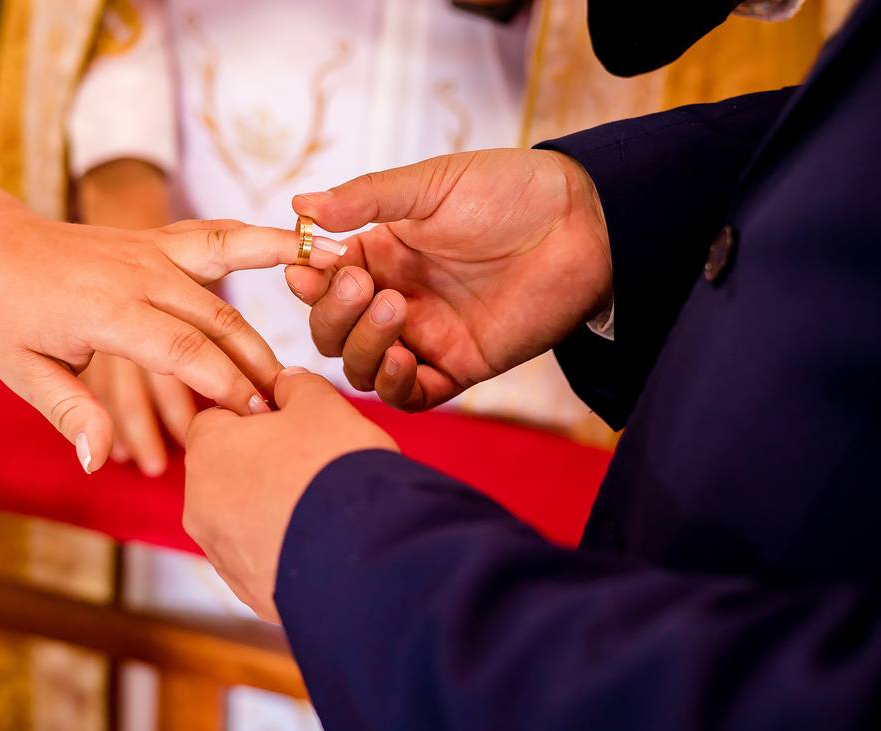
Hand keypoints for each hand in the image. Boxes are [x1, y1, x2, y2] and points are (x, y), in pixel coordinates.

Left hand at [0, 214, 344, 472]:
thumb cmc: (0, 313)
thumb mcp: (20, 371)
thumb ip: (68, 412)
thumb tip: (96, 460)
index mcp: (105, 308)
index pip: (184, 351)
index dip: (224, 385)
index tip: (257, 418)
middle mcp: (137, 272)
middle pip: (216, 323)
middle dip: (255, 369)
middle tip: (287, 410)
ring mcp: (151, 250)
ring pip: (226, 290)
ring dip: (266, 327)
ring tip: (304, 357)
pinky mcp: (160, 240)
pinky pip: (220, 238)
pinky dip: (265, 240)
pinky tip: (311, 244)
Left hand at [183, 367, 397, 621]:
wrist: (365, 553)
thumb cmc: (336, 468)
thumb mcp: (322, 405)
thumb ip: (298, 387)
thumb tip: (287, 383)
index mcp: (207, 451)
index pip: (215, 419)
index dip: (254, 416)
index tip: (290, 422)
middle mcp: (200, 506)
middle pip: (226, 472)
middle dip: (261, 466)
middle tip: (311, 463)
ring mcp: (222, 555)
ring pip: (242, 520)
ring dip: (271, 509)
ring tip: (322, 505)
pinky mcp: (249, 592)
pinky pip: (261, 560)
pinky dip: (284, 548)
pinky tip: (323, 541)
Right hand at [285, 148, 610, 411]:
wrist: (581, 222)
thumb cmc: (508, 191)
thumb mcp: (429, 184)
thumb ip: (365, 199)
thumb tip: (299, 206)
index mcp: (380, 254)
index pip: (320, 282)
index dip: (308, 281)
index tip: (307, 267)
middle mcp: (394, 298)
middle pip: (333, 332)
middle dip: (335, 314)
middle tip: (363, 285)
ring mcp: (424, 336)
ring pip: (362, 367)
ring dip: (363, 345)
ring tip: (394, 307)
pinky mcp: (458, 366)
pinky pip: (410, 395)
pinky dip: (394, 385)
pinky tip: (403, 358)